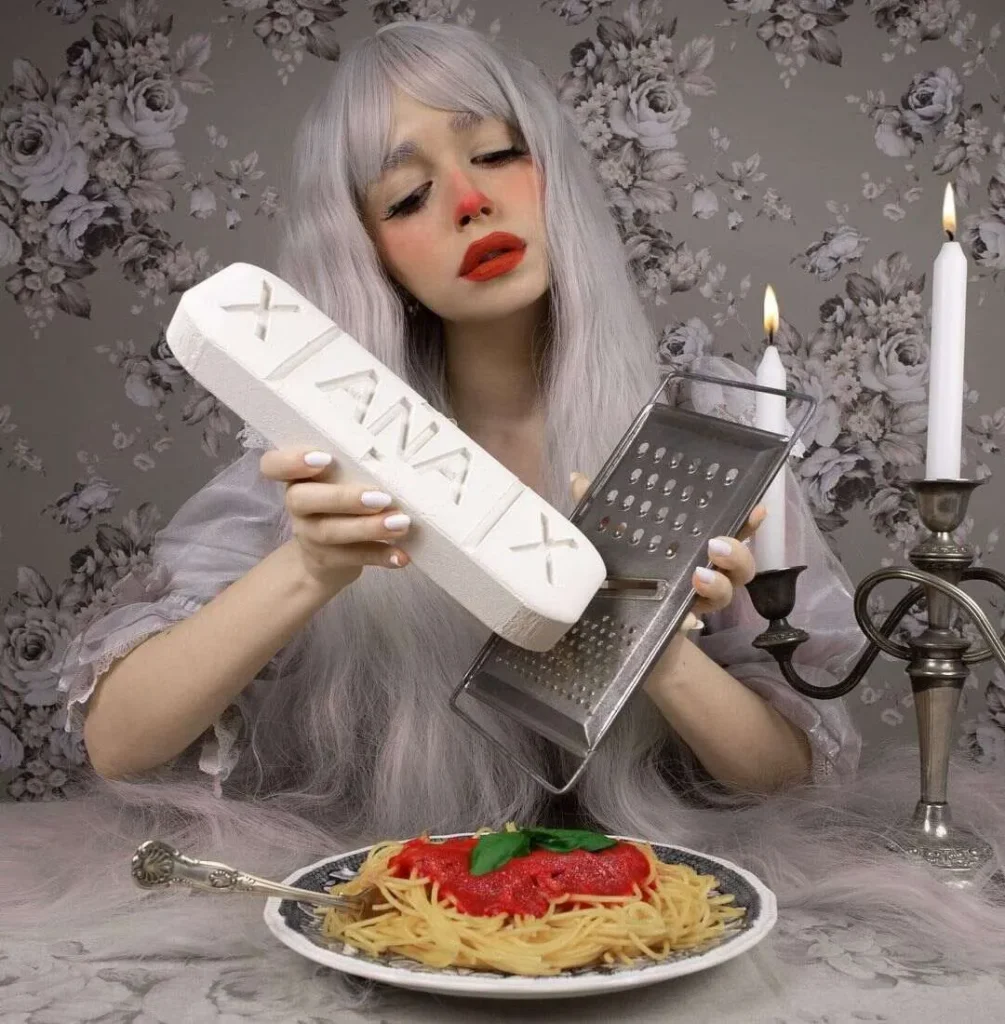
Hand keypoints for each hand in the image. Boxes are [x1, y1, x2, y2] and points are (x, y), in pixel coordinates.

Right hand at [260, 448, 411, 591]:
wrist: (323, 559)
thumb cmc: (338, 505)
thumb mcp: (337, 483)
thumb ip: (352, 469)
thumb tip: (396, 463)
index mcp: (298, 478)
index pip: (273, 465)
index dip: (290, 461)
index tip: (323, 458)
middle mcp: (298, 505)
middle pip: (303, 499)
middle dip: (343, 498)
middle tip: (381, 498)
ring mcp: (309, 535)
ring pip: (331, 531)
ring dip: (369, 528)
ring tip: (400, 523)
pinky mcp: (328, 560)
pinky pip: (353, 558)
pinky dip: (380, 556)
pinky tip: (401, 555)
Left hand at [570, 471, 765, 627]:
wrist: (610, 626)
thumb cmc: (618, 575)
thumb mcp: (608, 539)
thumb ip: (598, 509)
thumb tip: (577, 477)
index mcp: (693, 548)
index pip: (728, 530)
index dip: (747, 521)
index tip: (757, 509)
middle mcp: (704, 573)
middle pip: (741, 563)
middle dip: (738, 552)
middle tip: (718, 545)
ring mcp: (697, 601)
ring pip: (728, 592)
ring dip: (720, 583)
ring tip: (699, 577)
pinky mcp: (683, 623)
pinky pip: (700, 619)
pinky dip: (696, 613)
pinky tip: (688, 614)